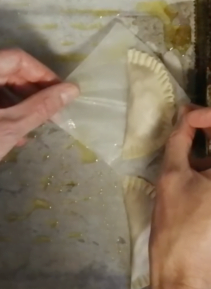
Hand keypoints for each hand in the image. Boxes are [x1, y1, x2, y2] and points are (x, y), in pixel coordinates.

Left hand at [0, 49, 78, 200]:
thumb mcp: (8, 129)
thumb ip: (42, 106)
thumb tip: (71, 90)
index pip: (15, 59)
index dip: (42, 74)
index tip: (60, 92)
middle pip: (2, 70)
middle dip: (29, 89)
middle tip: (50, 108)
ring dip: (15, 101)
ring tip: (33, 122)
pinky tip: (12, 127)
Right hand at [150, 106, 210, 288]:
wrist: (182, 264)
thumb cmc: (176, 221)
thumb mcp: (172, 176)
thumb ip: (179, 141)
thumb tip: (183, 116)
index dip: (206, 115)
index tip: (185, 117)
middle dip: (207, 126)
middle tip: (185, 122)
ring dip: (206, 144)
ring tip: (185, 143)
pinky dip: (206, 160)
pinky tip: (192, 163)